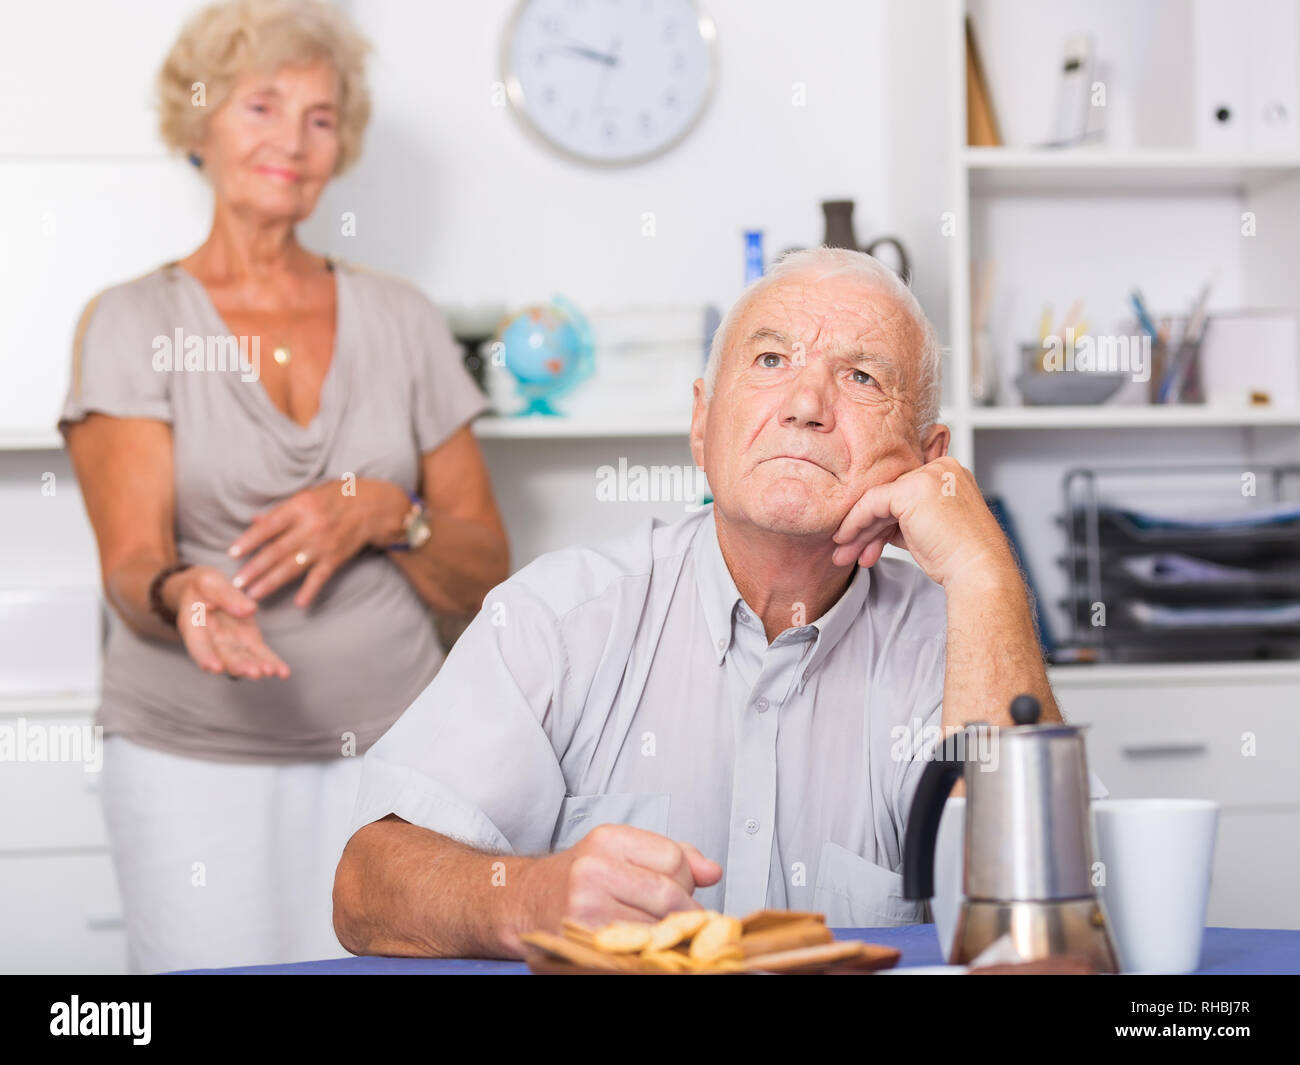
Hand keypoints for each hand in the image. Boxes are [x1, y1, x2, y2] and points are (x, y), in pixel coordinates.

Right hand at [167, 565, 289, 678]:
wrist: (206, 591)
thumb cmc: (203, 586)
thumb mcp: (209, 582)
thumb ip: (226, 595)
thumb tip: (249, 610)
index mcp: (193, 625)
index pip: (198, 645)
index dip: (206, 657)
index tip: (216, 668)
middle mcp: (211, 641)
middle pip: (224, 657)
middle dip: (240, 667)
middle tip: (255, 672)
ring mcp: (231, 644)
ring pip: (244, 659)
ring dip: (257, 667)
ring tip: (272, 671)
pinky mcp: (249, 641)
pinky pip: (260, 654)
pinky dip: (272, 663)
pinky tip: (283, 672)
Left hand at [229, 479, 408, 606]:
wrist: (373, 505)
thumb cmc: (336, 497)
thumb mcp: (308, 495)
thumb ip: (281, 510)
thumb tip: (254, 520)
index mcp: (300, 507)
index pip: (269, 526)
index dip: (249, 540)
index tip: (232, 553)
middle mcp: (311, 527)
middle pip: (277, 551)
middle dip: (255, 568)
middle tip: (236, 583)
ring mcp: (324, 544)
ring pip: (293, 567)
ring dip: (272, 582)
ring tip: (253, 594)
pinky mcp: (336, 558)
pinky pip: (320, 577)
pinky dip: (310, 591)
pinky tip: (298, 603)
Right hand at [519, 825, 722, 933]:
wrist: (525, 901)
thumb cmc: (578, 877)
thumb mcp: (621, 852)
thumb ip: (672, 856)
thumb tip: (713, 872)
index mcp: (609, 839)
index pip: (674, 858)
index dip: (686, 880)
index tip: (681, 892)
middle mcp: (594, 868)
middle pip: (669, 895)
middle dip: (682, 914)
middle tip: (678, 922)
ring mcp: (585, 905)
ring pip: (655, 926)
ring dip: (666, 936)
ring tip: (658, 934)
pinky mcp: (582, 937)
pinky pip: (634, 949)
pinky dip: (647, 951)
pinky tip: (643, 947)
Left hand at [830, 456, 1015, 589]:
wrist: (977, 570)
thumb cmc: (959, 558)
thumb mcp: (928, 531)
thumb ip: (904, 520)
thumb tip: (874, 526)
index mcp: (949, 474)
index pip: (903, 493)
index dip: (881, 520)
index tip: (864, 542)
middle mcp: (940, 468)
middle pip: (890, 497)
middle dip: (866, 528)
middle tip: (848, 550)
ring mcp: (927, 476)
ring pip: (878, 501)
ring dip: (858, 531)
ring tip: (844, 555)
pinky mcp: (911, 490)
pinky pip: (872, 504)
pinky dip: (856, 523)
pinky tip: (847, 541)